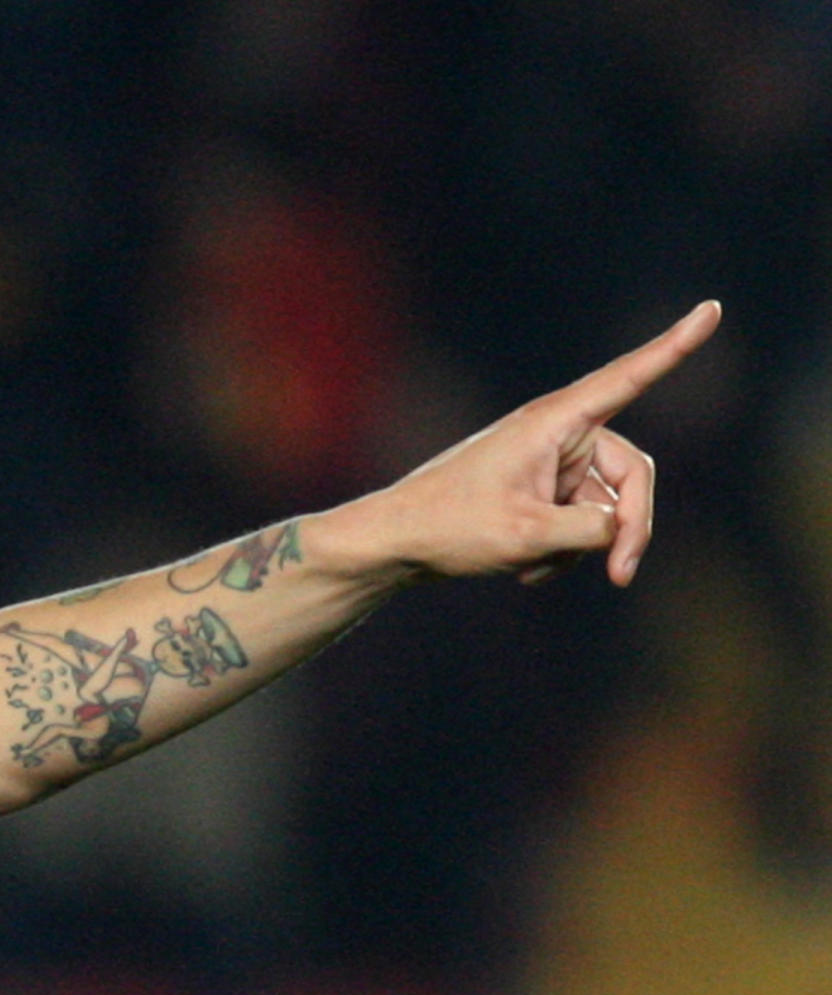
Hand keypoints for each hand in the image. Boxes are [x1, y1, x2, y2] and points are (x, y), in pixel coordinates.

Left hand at [348, 301, 719, 587]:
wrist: (393, 544)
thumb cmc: (450, 528)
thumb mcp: (528, 536)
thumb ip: (591, 530)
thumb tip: (619, 528)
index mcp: (555, 422)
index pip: (629, 377)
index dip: (674, 346)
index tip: (713, 308)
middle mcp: (558, 433)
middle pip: (632, 474)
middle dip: (628, 526)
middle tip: (622, 576)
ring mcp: (550, 463)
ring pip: (603, 507)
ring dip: (581, 546)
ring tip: (532, 569)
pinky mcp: (540, 490)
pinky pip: (577, 521)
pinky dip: (561, 549)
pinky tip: (524, 574)